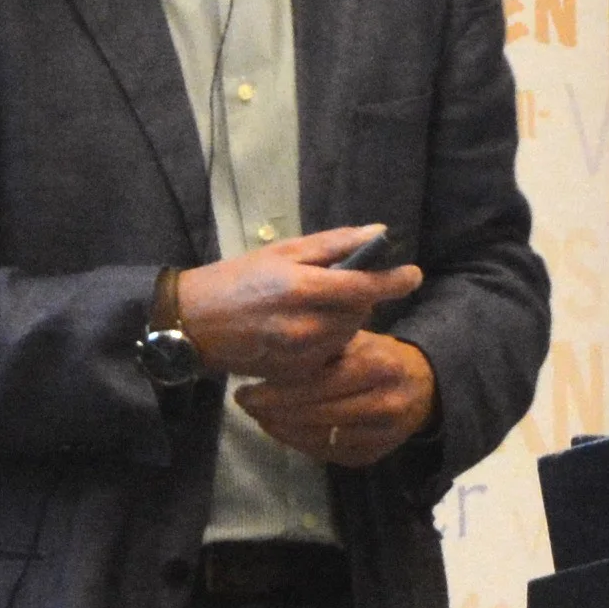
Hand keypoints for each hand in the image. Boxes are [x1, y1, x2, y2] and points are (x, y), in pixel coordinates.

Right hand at [165, 224, 418, 379]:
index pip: (363, 286)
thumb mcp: (283, 251)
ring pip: (348, 333)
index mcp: (300, 287)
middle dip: (358, 297)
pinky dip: (329, 340)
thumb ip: (333, 243)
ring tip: (314, 307)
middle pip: (360, 311)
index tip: (414, 275)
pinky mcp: (296, 373)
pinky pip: (331, 354)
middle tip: (334, 286)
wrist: (195, 324)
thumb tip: (379, 234)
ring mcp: (301, 354)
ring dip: (344, 318)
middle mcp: (305, 324)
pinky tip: (304, 329)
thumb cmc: (237, 279)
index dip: (393, 281)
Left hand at [243, 327, 433, 469]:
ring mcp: (379, 434)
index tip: (244, 389)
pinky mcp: (372, 455)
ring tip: (258, 415)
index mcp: (376, 366)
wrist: (423, 387)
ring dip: (281, 428)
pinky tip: (280, 429)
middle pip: (314, 413)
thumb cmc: (378, 354)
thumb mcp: (356, 338)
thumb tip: (272, 349)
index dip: (277, 390)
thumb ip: (323, 344)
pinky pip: (327, 453)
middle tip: (243, 403)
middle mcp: (382, 403)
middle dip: (272, 410)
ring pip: (318, 437)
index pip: (316, 383)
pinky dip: (299, 442)